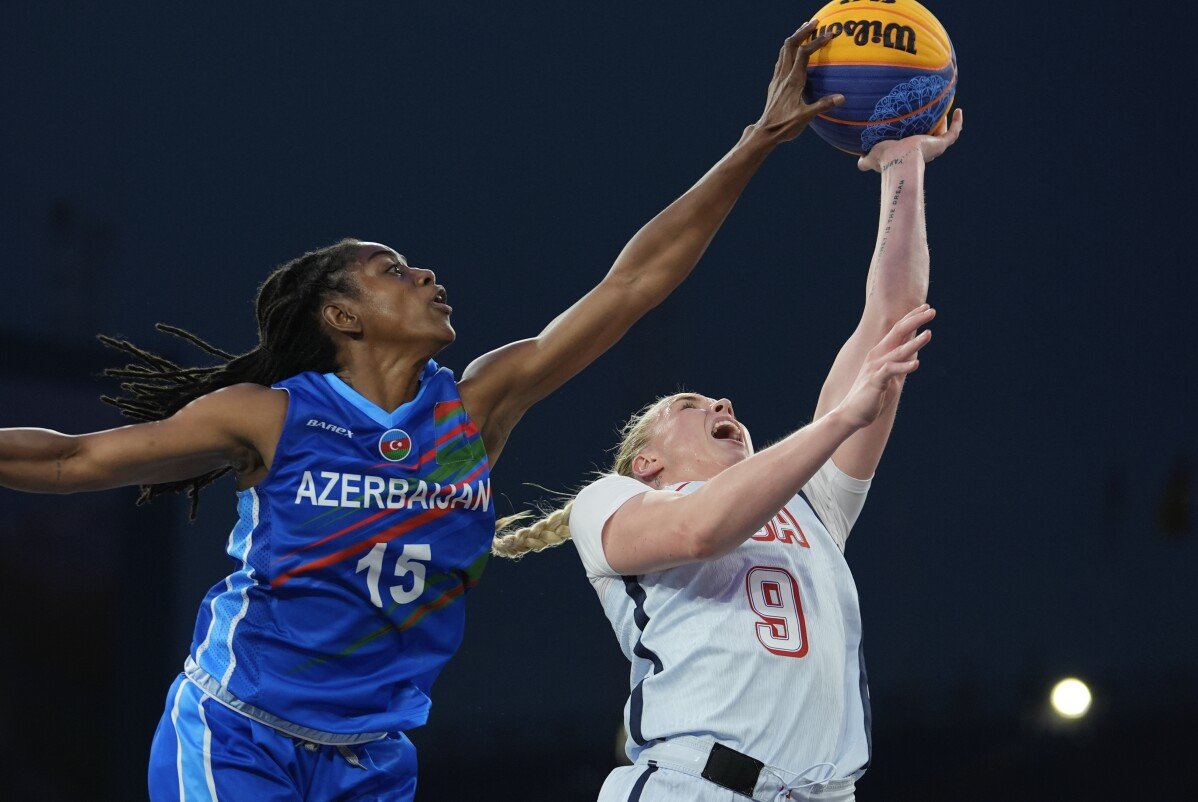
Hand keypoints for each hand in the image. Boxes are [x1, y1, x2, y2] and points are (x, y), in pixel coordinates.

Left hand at [754, 20, 844, 142]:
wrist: (765, 132)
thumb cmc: (785, 126)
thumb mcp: (805, 117)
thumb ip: (823, 106)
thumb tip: (842, 97)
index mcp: (793, 81)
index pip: (804, 53)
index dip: (816, 41)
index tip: (830, 34)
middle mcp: (783, 76)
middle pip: (790, 45)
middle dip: (803, 31)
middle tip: (816, 22)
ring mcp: (777, 78)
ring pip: (783, 50)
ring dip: (794, 38)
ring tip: (805, 29)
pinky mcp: (774, 83)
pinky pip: (780, 60)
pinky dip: (788, 50)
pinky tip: (793, 51)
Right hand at [836, 304, 934, 428]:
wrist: (852, 412)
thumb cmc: (872, 395)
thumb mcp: (890, 375)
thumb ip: (900, 362)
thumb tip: (915, 353)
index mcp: (881, 352)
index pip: (898, 330)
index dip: (912, 317)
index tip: (926, 307)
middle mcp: (877, 355)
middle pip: (898, 333)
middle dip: (915, 321)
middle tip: (932, 311)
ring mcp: (876, 367)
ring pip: (898, 351)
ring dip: (914, 343)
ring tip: (929, 334)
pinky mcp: (876, 381)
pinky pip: (891, 371)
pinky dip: (904, 367)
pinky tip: (916, 364)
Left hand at [858, 108, 963, 171]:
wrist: (897, 159)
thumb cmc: (884, 159)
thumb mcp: (872, 156)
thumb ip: (865, 161)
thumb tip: (859, 163)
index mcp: (908, 154)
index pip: (914, 145)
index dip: (915, 137)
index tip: (914, 126)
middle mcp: (922, 152)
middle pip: (930, 140)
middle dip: (931, 130)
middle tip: (931, 115)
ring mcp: (933, 148)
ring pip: (943, 135)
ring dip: (945, 124)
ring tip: (945, 110)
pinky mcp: (940, 145)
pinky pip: (954, 132)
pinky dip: (958, 122)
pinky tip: (958, 110)